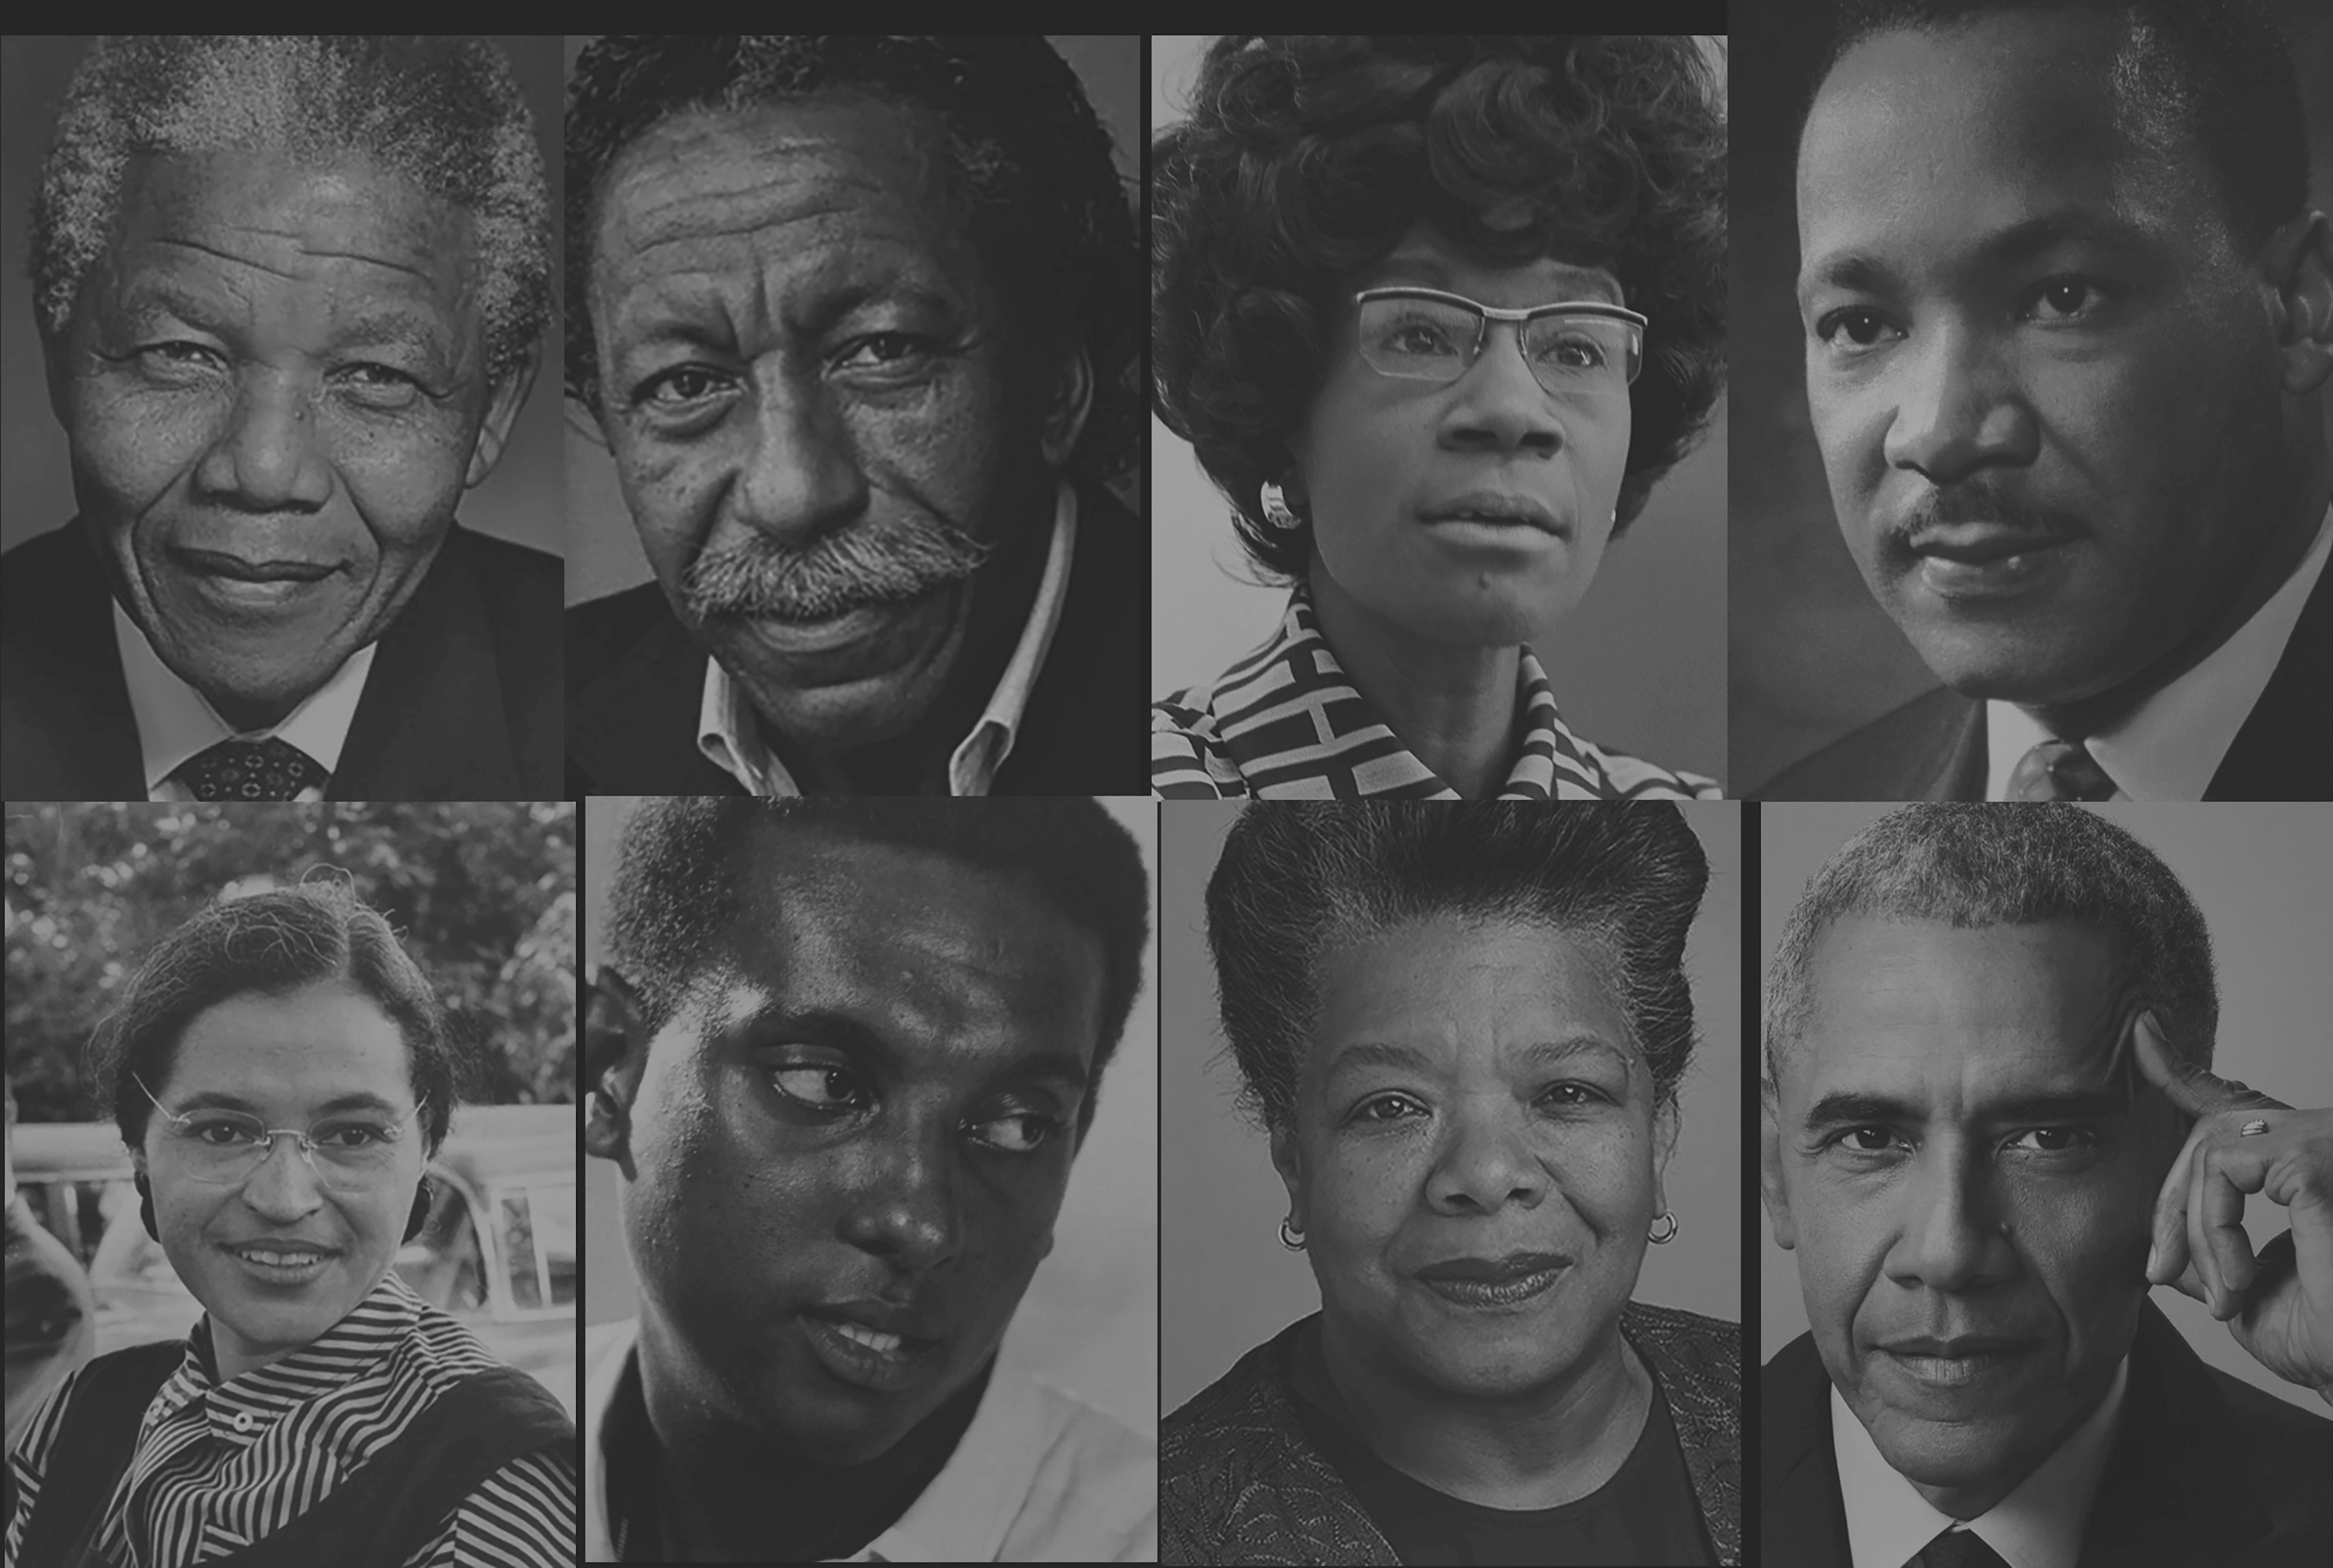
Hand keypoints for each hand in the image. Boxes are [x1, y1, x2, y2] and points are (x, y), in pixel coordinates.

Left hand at [2134, 1012, 2332, 1404]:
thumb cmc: (2327, 1345)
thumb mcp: (2250, 1295)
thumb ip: (2209, 1254)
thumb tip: (2169, 1250)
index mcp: (2305, 1170)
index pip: (2233, 1107)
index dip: (2179, 1070)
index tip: (2142, 1033)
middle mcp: (2317, 1143)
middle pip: (2208, 1136)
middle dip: (2171, 1204)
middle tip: (2157, 1271)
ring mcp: (2321, 1145)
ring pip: (2211, 1153)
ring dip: (2198, 1230)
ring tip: (2224, 1293)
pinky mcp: (2315, 1161)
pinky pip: (2226, 1169)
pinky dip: (2218, 1227)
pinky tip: (2239, 1280)